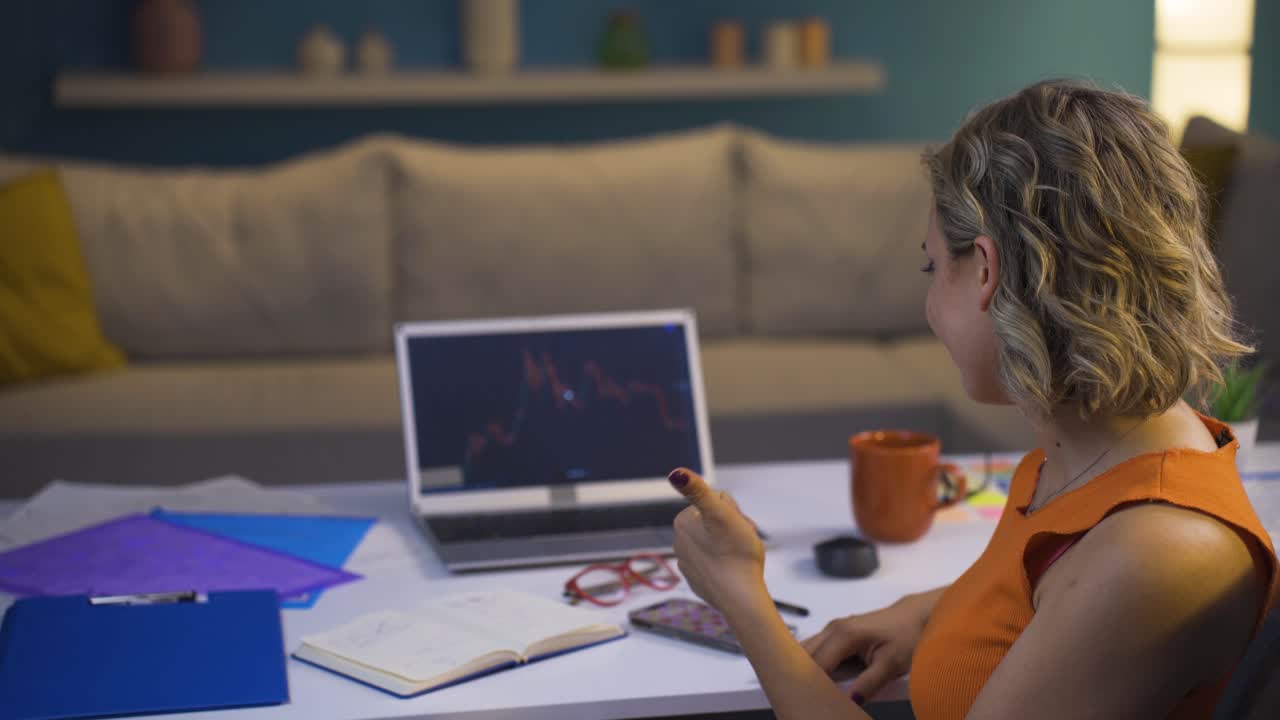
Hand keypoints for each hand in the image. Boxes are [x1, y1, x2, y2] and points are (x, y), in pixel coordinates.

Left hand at [668, 468, 765, 613]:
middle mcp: (678, 541)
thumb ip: (698, 490)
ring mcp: (686, 563)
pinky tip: (732, 571)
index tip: (734, 528)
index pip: (716, 502)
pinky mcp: (697, 581)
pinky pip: (714, 563)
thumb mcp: (722, 514)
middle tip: (741, 541)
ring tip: (738, 557)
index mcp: (682, 522)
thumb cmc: (736, 554)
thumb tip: (675, 473)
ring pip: (715, 542)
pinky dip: (724, 564)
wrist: (741, 599)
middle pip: (714, 522)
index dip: (732, 513)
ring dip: (728, 545)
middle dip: (730, 527)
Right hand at [800, 592, 933, 701]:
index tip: (810, 700)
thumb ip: (870, 683)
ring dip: (804, 669)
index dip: (810, 683)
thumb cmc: (907, 635)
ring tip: (810, 689)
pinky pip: (815, 649)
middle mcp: (833, 629)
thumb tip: (851, 699)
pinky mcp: (836, 632)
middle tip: (804, 696)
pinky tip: (818, 678)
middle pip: (802, 655)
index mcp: (844, 635)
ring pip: (805, 650)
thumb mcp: (892, 663)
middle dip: (800, 676)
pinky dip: (811, 663)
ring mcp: (833, 629)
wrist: (915, 617)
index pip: (815, 664)